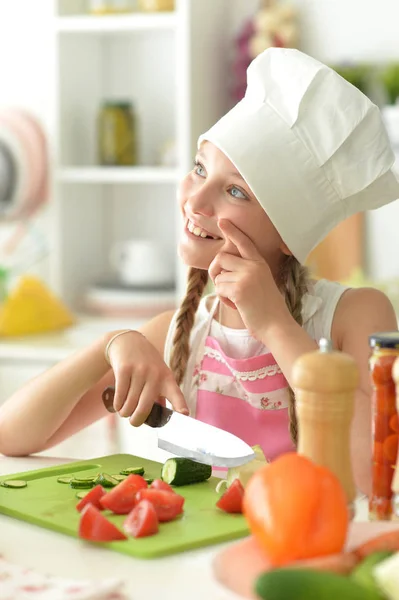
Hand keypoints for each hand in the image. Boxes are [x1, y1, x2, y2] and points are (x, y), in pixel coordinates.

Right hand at [106, 331, 187, 425]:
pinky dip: (117, 405)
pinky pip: (119, 397)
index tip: (184, 414)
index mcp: (167, 378)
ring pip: (129, 405)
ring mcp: (140, 371)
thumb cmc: (146, 364)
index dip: (180, 405)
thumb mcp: (158, 374)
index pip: (176, 394)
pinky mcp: (124, 369)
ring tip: (124, 411)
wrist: (128, 341)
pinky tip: (118, 404)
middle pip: (144, 408)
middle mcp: (155, 374)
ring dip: (125, 412)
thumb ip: (160, 395)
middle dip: (136, 420)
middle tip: (134, 421)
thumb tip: (159, 419)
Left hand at [208, 219, 289, 338]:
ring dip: (222, 290)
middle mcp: (253, 266)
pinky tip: (236, 306)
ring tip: (237, 300)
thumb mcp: (260, 283)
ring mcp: (247, 276)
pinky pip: (219, 289)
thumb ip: (245, 272)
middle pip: (221, 258)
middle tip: (223, 286)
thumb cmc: (267, 309)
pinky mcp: (239, 289)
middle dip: (215, 272)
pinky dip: (224, 299)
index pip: (244, 242)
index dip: (232, 231)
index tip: (223, 221)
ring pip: (218, 276)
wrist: (277, 325)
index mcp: (260, 263)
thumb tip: (221, 269)